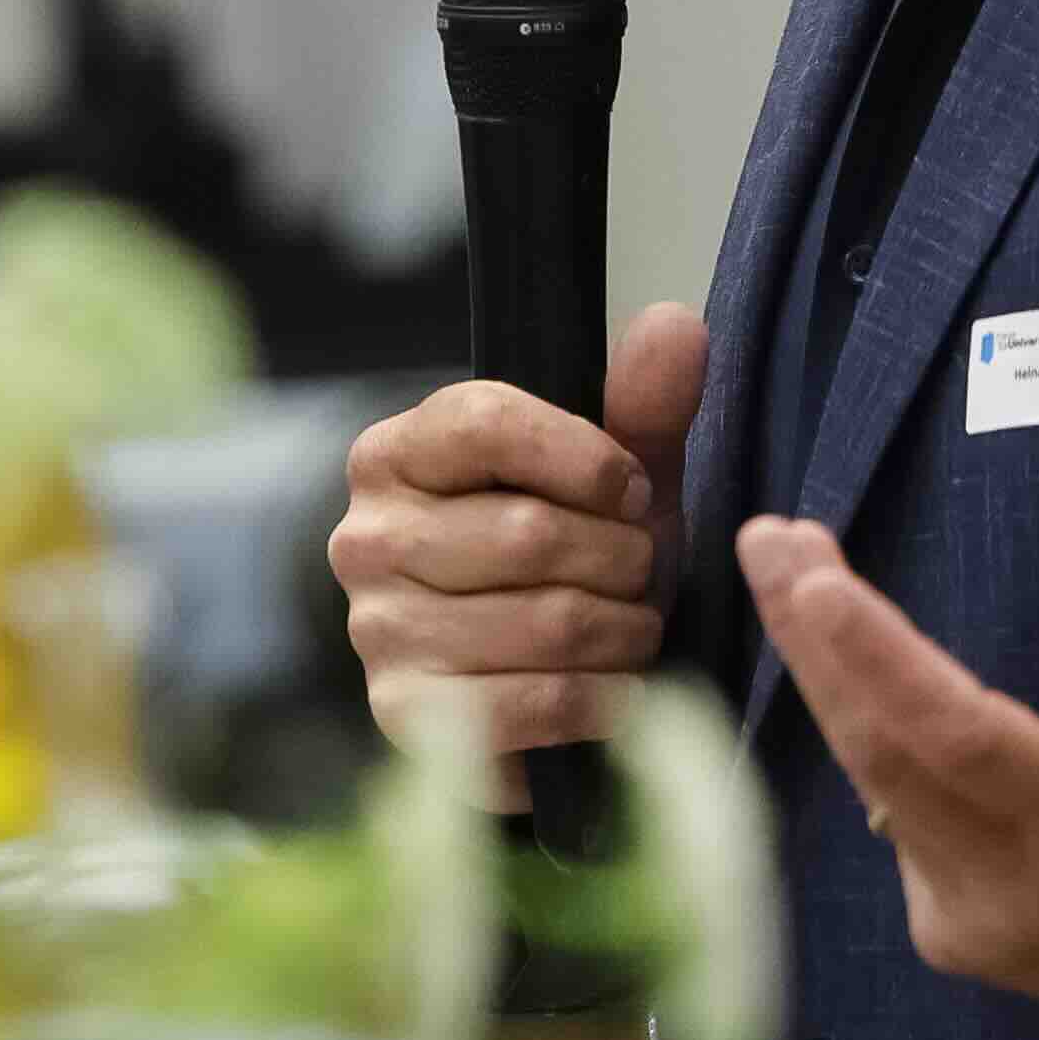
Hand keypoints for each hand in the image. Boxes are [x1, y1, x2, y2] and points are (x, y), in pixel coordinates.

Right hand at [331, 304, 709, 807]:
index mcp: (393, 455)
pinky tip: (614, 686)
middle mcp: (364, 539)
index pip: (486, 423)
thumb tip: (675, 323)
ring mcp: (376, 631)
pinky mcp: (406, 716)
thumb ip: (639, 405)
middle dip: (622, 559)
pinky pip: (538, 701)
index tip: (631, 491)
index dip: (586, 458)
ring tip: (632, 628)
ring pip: (545, 622)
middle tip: (638, 574)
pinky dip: (604, 696)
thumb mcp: (606, 478)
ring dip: (624, 631)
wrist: (528, 686)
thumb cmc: (568, 563)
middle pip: (529, 533)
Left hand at [735, 494, 1038, 1026]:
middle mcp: (1022, 891)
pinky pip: (893, 823)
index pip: (963, 736)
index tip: (811, 580)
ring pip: (876, 781)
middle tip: (767, 537)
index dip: (879, 660)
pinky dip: (876, 746)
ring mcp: (977, 925)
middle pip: (886, 751)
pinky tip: (858, 681)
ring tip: (791, 574)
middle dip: (815, 640)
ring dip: (829, 678)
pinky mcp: (951, 941)